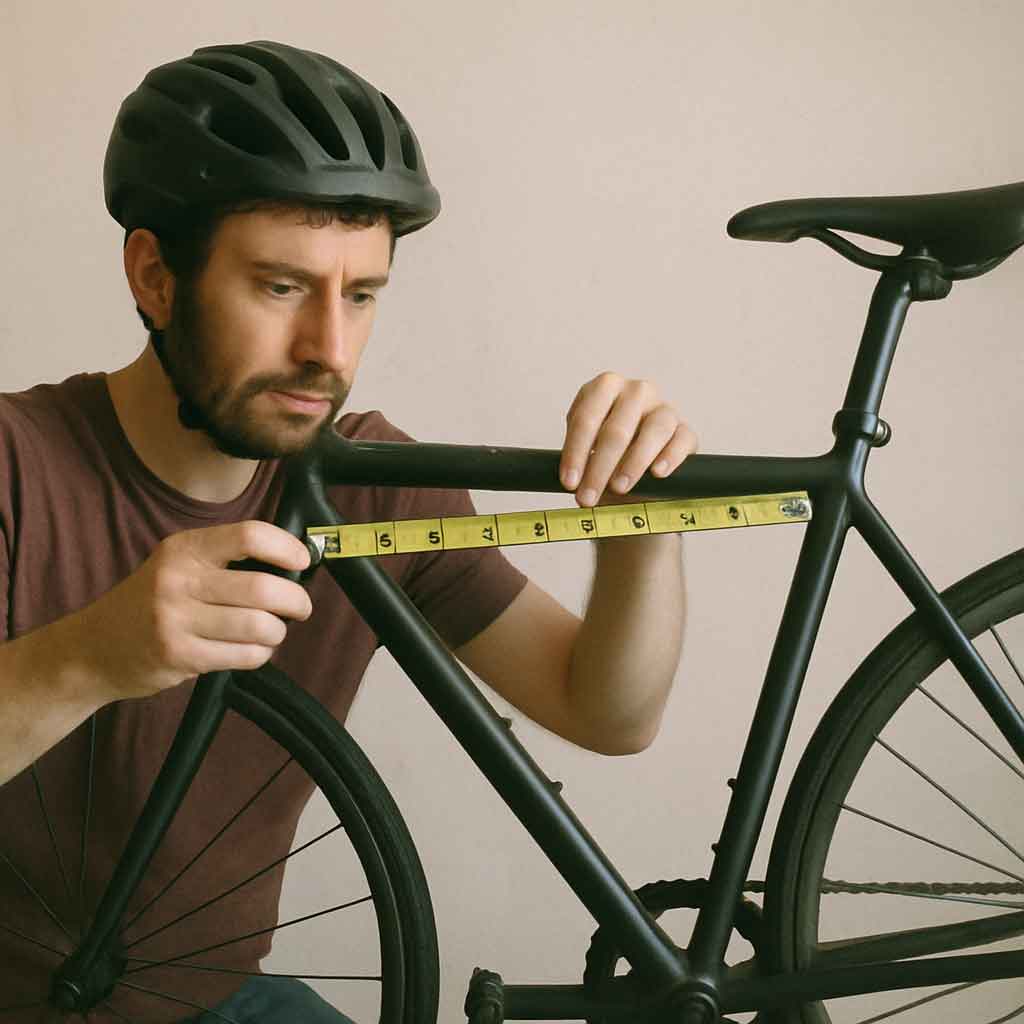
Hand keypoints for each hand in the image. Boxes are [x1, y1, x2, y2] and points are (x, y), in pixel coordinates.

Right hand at [75, 521, 312, 701]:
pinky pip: (244, 656)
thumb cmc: (150, 603)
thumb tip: (292, 565)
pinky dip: (260, 654)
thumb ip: (225, 561)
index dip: (286, 548)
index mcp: (184, 549)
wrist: (94, 647)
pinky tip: (252, 650)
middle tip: (301, 607)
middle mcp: (178, 579)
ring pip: (258, 626)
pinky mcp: (179, 656)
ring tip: (273, 631)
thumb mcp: (178, 566)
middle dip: (295, 600)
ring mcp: (176, 620)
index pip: (249, 536)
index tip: (302, 561)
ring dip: (278, 632)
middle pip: (262, 588)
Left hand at [559, 372, 696, 506]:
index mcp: (605, 387)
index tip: (568, 483)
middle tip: (588, 497)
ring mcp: (664, 408)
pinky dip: (670, 456)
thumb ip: (579, 462)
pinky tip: (657, 473)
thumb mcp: (585, 449)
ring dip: (633, 462)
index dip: (575, 452)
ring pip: (654, 430)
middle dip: (599, 467)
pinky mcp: (685, 430)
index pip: (586, 418)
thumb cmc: (605, 453)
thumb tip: (575, 487)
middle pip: (617, 429)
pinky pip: (682, 439)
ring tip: (619, 487)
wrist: (635, 464)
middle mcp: (636, 391)